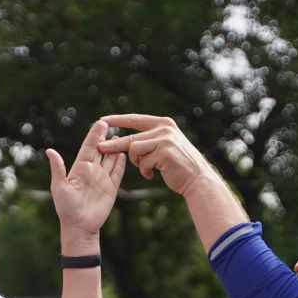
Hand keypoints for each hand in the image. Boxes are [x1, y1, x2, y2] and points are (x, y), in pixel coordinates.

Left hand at [45, 120, 125, 245]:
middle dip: (105, 138)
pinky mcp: (111, 188)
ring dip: (115, 148)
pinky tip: (124, 154)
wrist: (79, 227)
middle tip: (111, 124)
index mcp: (79, 169)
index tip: (100, 122)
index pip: (88, 147)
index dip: (94, 135)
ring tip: (119, 136)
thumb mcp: (59, 186)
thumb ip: (58, 168)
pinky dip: (121, 163)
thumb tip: (49, 150)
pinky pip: (118, 173)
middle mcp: (92, 171)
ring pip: (111, 159)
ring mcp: (102, 179)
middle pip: (101, 151)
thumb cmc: (66, 208)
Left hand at [96, 114, 213, 196]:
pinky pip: (142, 162)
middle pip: (131, 136)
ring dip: (136, 162)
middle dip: (114, 145)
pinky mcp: (164, 153)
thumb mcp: (165, 144)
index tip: (102, 120)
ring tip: (146, 168)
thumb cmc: (178, 165)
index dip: (118, 120)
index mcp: (163, 123)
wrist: (197, 178)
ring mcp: (165, 139)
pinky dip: (144, 171)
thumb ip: (150, 138)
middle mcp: (164, 128)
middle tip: (99, 148)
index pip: (135, 119)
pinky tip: (152, 174)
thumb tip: (127, 140)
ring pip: (134, 149)